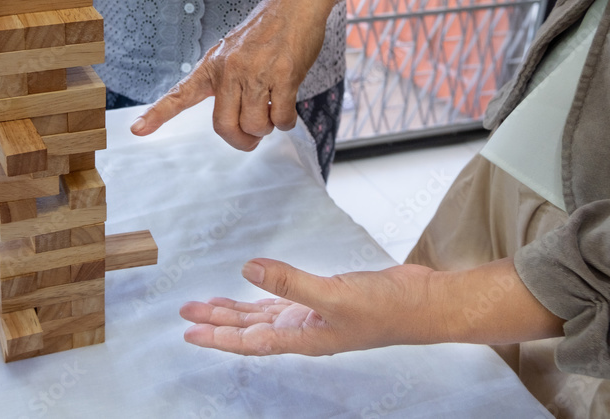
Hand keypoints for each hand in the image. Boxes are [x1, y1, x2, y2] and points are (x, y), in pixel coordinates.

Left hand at [130, 0, 336, 149]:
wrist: (294, 2)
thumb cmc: (265, 32)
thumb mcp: (232, 53)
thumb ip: (225, 83)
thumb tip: (233, 123)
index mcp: (212, 66)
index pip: (180, 94)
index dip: (157, 114)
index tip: (137, 130)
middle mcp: (229, 70)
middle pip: (224, 126)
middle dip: (241, 141)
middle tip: (251, 139)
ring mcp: (256, 72)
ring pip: (255, 125)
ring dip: (266, 129)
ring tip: (272, 113)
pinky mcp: (284, 75)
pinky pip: (281, 117)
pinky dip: (285, 122)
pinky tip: (286, 110)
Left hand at [180, 258, 439, 355]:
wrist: (424, 304)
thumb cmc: (388, 309)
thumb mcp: (334, 294)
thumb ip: (290, 282)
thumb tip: (249, 269)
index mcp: (303, 338)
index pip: (250, 341)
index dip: (219, 337)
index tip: (190, 333)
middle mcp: (303, 330)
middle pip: (250, 330)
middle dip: (217, 322)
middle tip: (187, 314)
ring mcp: (313, 316)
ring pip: (263, 316)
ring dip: (235, 310)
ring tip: (206, 305)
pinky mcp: (323, 300)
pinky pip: (282, 301)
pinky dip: (262, 296)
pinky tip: (249, 291)